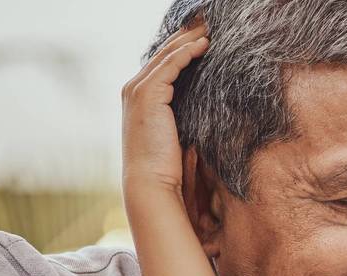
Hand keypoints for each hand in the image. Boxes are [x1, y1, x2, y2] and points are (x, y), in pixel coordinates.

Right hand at [120, 23, 208, 197]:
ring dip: (190, 39)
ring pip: (167, 54)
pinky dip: (186, 53)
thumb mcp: (179, 132)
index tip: (205, 35)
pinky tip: (204, 46)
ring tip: (212, 28)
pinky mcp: (146, 95)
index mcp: (141, 96)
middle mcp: (134, 88)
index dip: (183, 45)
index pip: (163, 61)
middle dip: (187, 35)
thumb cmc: (168, 165)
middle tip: (210, 22)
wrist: (152, 183)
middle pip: (164, 52)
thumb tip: (209, 106)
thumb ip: (185, 113)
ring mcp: (137, 90)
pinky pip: (169, 66)